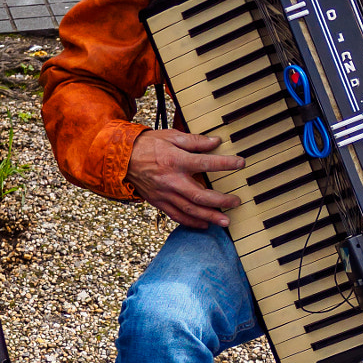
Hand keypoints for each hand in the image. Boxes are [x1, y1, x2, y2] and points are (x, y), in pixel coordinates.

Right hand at [127, 128, 244, 228]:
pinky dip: (191, 223)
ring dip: (209, 217)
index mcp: (176, 160)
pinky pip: (177, 216)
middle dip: (220, 201)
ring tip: (225, 221)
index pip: (205, 163)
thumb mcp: (171, 136)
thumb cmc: (148, 145)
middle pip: (200, 195)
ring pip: (190, 210)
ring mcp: (165, 194)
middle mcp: (172, 180)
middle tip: (236, 202)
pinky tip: (204, 225)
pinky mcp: (159, 202)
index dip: (225, 163)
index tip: (241, 163)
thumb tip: (215, 141)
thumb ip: (194, 141)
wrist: (121, 159)